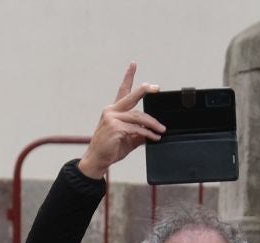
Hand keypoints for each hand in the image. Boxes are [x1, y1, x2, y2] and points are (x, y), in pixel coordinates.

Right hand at [78, 63, 163, 180]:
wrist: (97, 161)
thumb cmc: (110, 150)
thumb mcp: (127, 139)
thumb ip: (138, 133)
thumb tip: (152, 131)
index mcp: (113, 111)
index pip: (122, 91)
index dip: (128, 77)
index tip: (133, 64)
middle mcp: (111, 111)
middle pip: (131, 96)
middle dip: (144, 90)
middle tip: (156, 87)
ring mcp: (112, 118)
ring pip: (138, 117)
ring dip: (152, 124)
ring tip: (162, 130)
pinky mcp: (115, 127)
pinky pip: (137, 128)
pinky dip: (148, 133)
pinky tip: (154, 137)